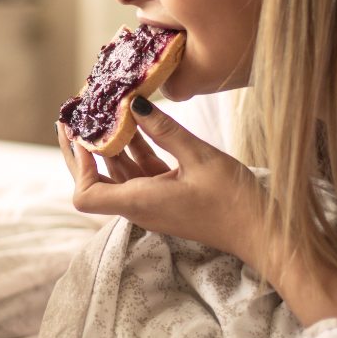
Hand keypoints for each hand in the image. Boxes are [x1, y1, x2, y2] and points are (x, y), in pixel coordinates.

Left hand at [56, 99, 266, 266]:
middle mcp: (138, 205)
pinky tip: (134, 122)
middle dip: (82, 150)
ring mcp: (151, 202)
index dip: (77, 165)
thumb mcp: (200, 157)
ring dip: (109, 144)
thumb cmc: (234, 201)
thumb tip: (133, 104)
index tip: (80, 134)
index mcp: (139, 202)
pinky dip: (133, 148)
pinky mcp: (165, 196)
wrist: (263, 233)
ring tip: (101, 111)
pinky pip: (140, 171)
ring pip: (118, 172)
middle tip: (73, 117)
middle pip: (94, 181)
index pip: (85, 195)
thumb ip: (165, 130)